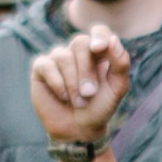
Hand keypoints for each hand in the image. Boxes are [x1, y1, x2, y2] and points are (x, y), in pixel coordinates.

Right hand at [29, 25, 132, 149]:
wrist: (79, 129)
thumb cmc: (100, 107)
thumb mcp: (116, 88)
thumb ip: (120, 64)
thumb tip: (113, 39)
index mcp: (99, 53)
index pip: (99, 31)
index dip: (98, 35)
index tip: (98, 49)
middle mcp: (78, 52)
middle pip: (80, 43)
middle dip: (85, 70)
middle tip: (89, 93)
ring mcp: (58, 59)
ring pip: (63, 56)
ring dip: (72, 82)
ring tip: (78, 101)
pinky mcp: (41, 69)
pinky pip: (46, 64)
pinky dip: (56, 82)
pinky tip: (63, 96)